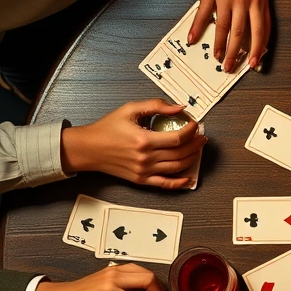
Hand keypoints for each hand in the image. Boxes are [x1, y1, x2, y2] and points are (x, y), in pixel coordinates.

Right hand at [60, 99, 206, 188]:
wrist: (88, 149)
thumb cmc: (107, 128)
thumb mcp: (130, 109)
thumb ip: (156, 106)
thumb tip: (179, 107)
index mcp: (144, 140)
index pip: (178, 138)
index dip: (191, 131)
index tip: (195, 124)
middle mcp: (146, 158)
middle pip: (180, 153)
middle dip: (196, 144)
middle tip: (202, 137)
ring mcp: (144, 171)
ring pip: (177, 168)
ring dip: (192, 159)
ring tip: (198, 149)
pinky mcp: (141, 180)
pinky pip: (165, 184)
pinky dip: (180, 183)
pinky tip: (189, 178)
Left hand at [190, 0, 269, 71]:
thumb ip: (201, 16)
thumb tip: (192, 38)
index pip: (223, 28)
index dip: (220, 45)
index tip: (218, 57)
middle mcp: (242, 2)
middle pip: (239, 33)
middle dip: (235, 52)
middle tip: (231, 67)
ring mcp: (256, 3)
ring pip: (257, 31)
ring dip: (256, 50)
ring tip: (253, 64)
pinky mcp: (265, 3)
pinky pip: (267, 24)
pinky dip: (265, 38)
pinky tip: (262, 49)